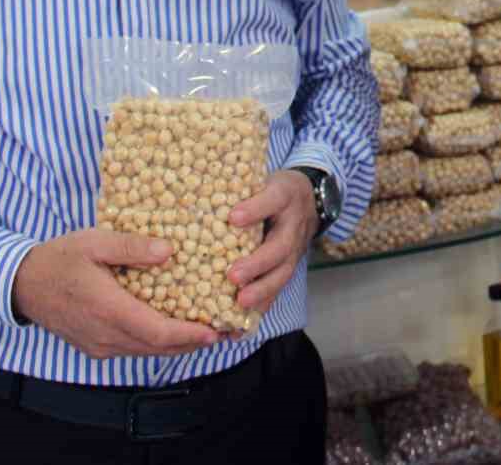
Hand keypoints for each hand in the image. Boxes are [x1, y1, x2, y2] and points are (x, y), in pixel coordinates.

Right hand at [11, 228, 219, 358]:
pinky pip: (133, 349)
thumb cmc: (60, 258)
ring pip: (147, 351)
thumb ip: (131, 247)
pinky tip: (174, 330)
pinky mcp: (96, 347)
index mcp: (108, 309)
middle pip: (158, 347)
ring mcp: (99, 345)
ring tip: (208, 332)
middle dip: (193, 342)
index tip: (215, 330)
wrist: (22, 285)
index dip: (189, 334)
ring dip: (178, 345)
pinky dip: (158, 343)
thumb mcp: (95, 242)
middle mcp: (105, 335)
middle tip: (226, 331)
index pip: (157, 331)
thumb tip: (168, 251)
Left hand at [226, 169, 317, 312]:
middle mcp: (293, 225)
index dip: (255, 209)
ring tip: (240, 303)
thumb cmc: (272, 188)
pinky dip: (261, 307)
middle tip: (233, 276)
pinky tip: (242, 323)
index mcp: (284, 196)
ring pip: (282, 273)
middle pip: (279, 247)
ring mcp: (294, 249)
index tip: (233, 217)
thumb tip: (191, 186)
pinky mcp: (288, 267)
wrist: (309, 198)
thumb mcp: (262, 178)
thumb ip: (236, 185)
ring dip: (262, 290)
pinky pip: (277, 289)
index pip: (272, 200)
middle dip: (257, 263)